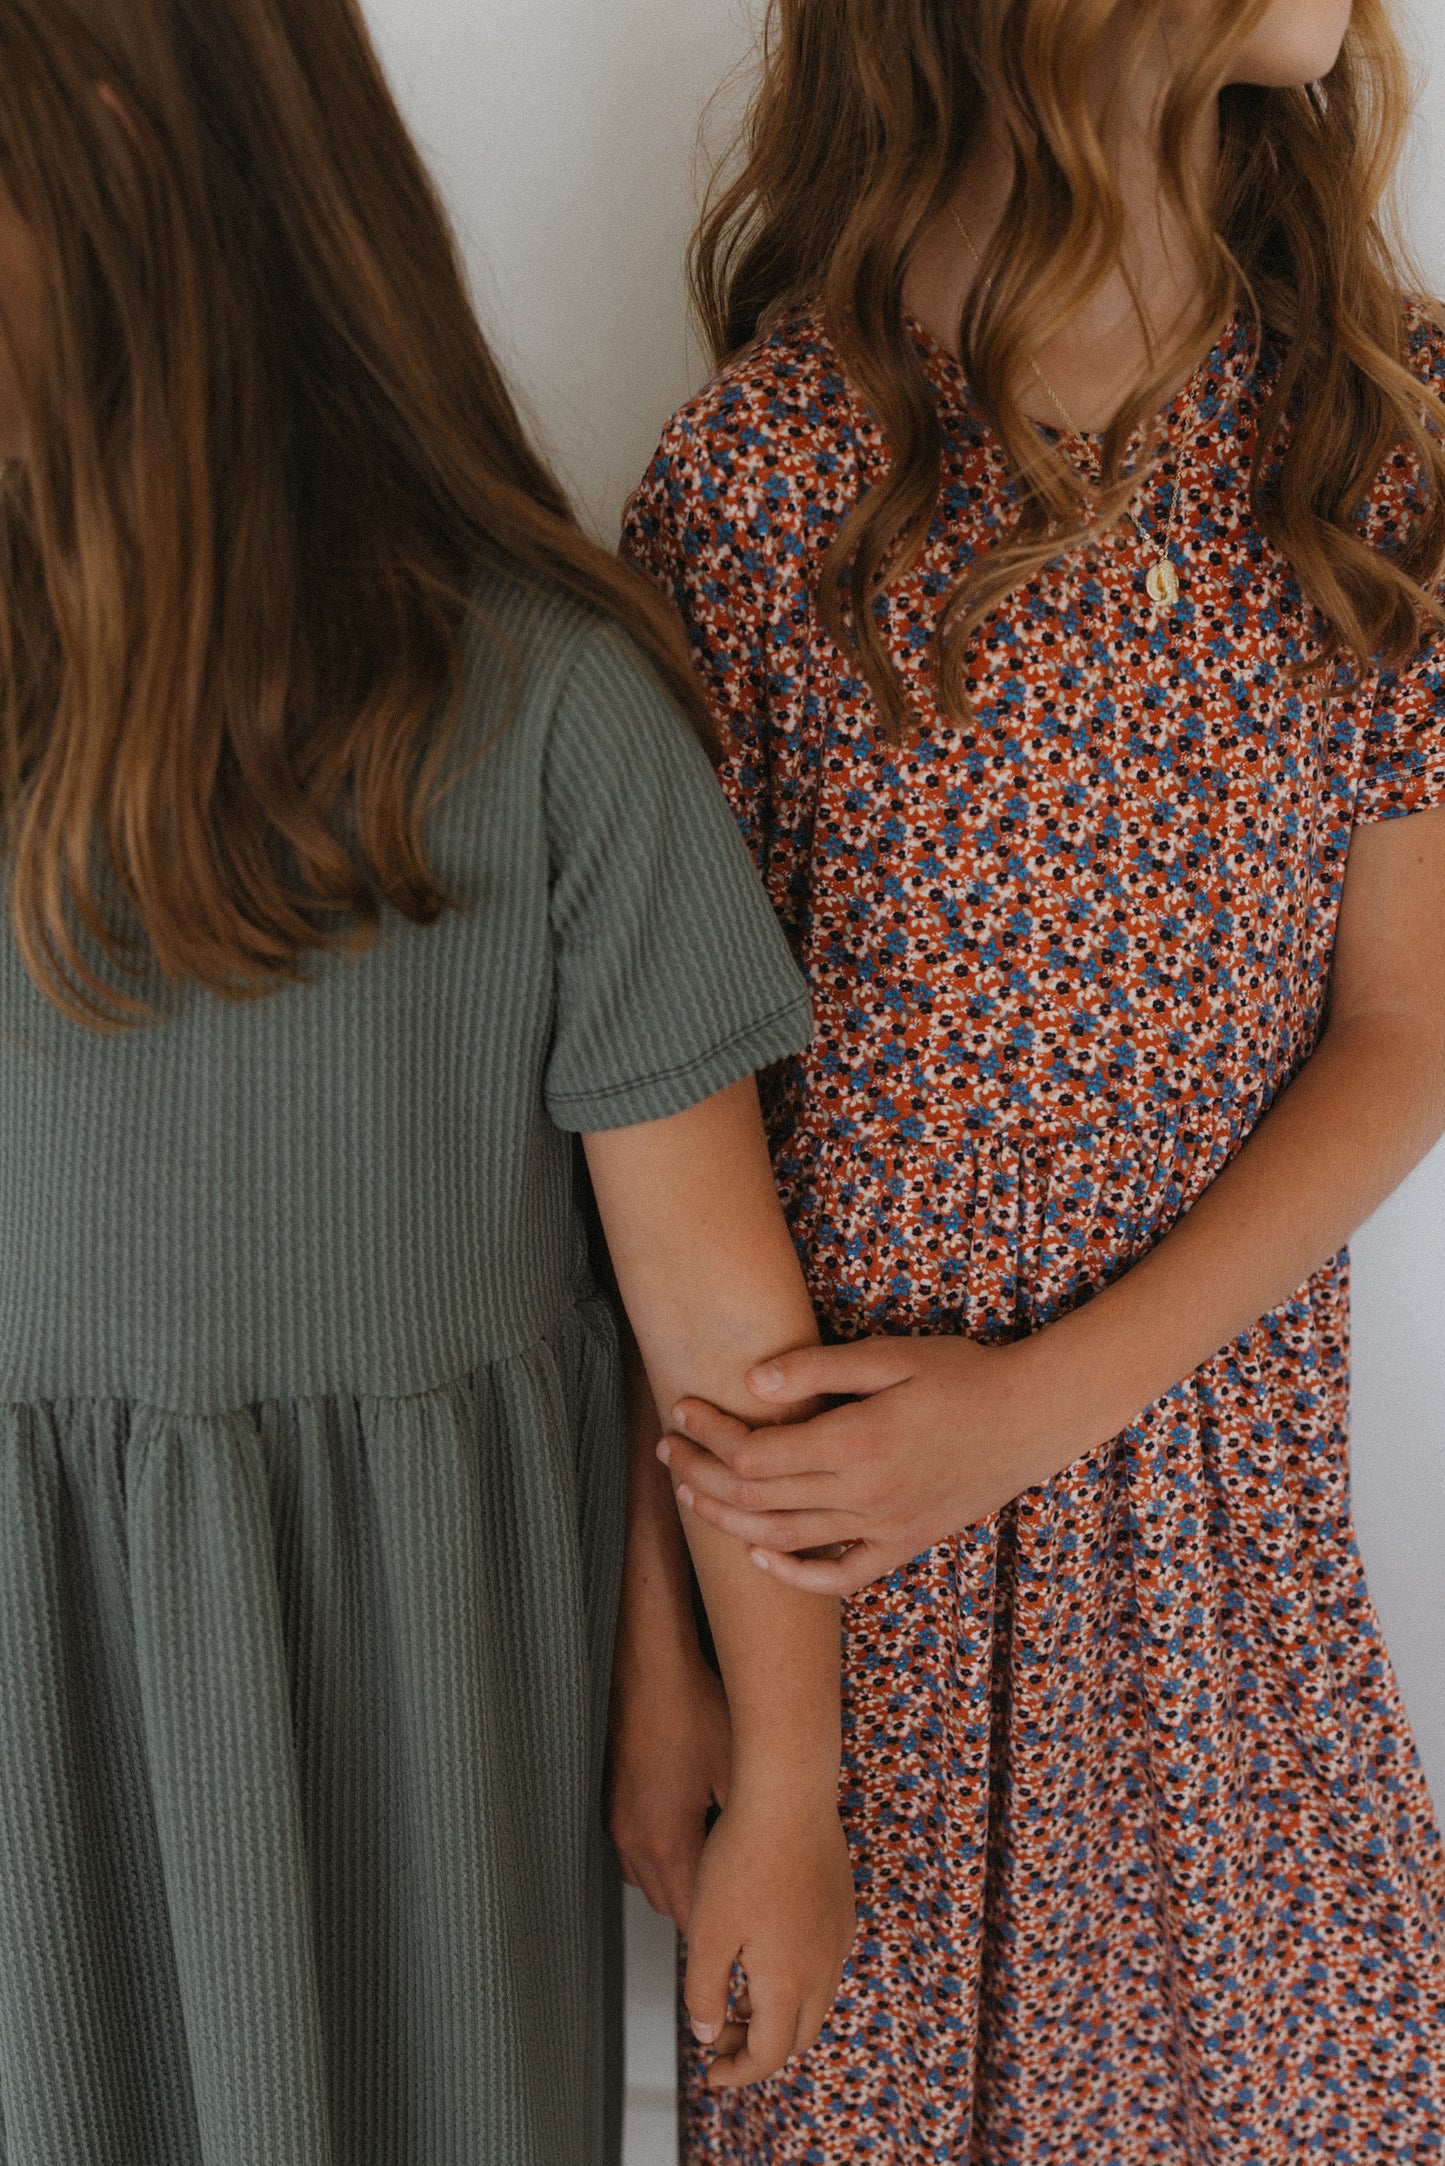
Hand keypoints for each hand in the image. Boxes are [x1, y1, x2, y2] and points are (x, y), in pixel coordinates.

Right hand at [608, 1651, 730, 1931]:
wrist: (650, 1666)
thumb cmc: (693, 1710)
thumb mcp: (738, 1771)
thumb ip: (749, 1827)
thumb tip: (776, 1857)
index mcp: (667, 1841)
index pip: (691, 1917)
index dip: (721, 1926)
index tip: (746, 1926)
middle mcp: (634, 1840)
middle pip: (666, 1904)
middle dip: (701, 1907)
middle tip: (739, 1895)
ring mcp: (617, 1821)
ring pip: (646, 1880)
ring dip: (676, 1881)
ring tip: (715, 1862)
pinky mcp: (612, 1802)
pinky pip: (635, 1851)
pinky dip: (658, 1854)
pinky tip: (686, 1826)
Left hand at [661, 1329, 1113, 1594]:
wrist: (1033, 1417)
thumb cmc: (963, 1374)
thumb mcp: (890, 1356)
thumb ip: (818, 1371)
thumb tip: (753, 1382)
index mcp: (855, 1444)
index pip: (756, 1454)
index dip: (709, 1434)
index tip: (682, 1408)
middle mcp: (863, 1495)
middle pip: (758, 1498)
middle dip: (701, 1475)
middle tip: (666, 1450)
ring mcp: (883, 1527)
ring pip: (784, 1539)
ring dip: (727, 1521)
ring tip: (688, 1497)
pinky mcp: (902, 1543)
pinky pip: (838, 1576)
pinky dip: (793, 1574)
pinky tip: (759, 1558)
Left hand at [684, 1780, 854, 2087]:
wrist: (787, 1795)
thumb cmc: (742, 1859)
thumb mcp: (706, 1933)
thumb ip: (704, 1994)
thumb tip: (707, 2034)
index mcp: (788, 1983)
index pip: (769, 2055)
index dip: (738, 2073)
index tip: (711, 2075)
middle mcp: (823, 1968)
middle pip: (798, 2038)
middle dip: (758, 2049)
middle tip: (719, 2038)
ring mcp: (838, 1937)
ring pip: (815, 2002)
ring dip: (778, 2015)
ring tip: (737, 1999)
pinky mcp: (841, 1909)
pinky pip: (824, 1966)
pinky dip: (795, 1983)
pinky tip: (763, 1957)